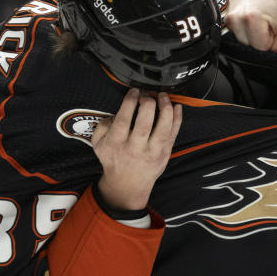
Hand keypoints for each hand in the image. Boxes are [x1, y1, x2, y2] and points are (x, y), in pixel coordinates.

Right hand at [92, 88, 183, 209]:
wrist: (128, 183)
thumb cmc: (114, 159)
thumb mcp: (98, 144)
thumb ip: (102, 126)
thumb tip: (116, 111)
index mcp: (116, 143)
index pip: (124, 120)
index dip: (130, 102)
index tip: (134, 91)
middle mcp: (135, 148)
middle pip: (145, 123)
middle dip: (148, 103)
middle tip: (147, 94)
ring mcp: (152, 151)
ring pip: (163, 128)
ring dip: (165, 108)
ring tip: (163, 96)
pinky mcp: (165, 153)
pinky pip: (173, 134)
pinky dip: (177, 119)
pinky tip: (177, 107)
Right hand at [224, 0, 276, 51]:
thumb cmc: (272, 7)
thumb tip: (270, 58)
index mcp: (251, 18)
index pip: (261, 47)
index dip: (269, 41)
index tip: (270, 30)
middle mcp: (235, 20)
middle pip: (250, 48)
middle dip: (259, 41)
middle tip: (263, 28)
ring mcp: (227, 22)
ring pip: (242, 45)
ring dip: (251, 39)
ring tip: (255, 26)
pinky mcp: (224, 24)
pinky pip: (236, 40)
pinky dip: (245, 36)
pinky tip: (248, 26)